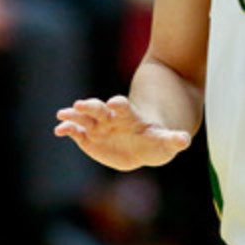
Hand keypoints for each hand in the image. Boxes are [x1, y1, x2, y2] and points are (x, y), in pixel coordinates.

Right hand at [55, 95, 191, 171]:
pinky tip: (59, 130)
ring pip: (84, 118)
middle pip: (100, 109)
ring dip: (74, 116)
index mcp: (130, 116)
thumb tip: (185, 139)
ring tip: (62, 115)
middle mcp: (112, 119)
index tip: (115, 102)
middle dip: (91, 106)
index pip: (124, 107)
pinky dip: (68, 130)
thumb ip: (174, 139)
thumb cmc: (156, 138)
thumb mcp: (167, 141)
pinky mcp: (89, 137)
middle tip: (81, 104)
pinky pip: (76, 132)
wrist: (144, 142)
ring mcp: (99, 127)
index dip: (119, 104)